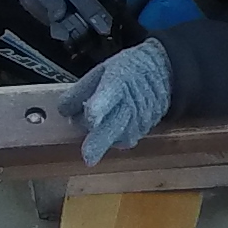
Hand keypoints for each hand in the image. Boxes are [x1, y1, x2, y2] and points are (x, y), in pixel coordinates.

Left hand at [57, 38, 171, 161]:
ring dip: (97, 138)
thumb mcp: (102, 70)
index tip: (90, 117)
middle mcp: (129, 105)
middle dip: (98, 142)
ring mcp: (137, 122)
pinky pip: (119, 141)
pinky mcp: (140, 133)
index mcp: (117, 83)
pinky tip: (109, 127)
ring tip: (93, 126)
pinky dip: (110, 138)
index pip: (108, 95)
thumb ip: (80, 91)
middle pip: (112, 126)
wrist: (163, 75)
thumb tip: (63, 111)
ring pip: (112, 138)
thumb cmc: (127, 71)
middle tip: (87, 157)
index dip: (98, 107)